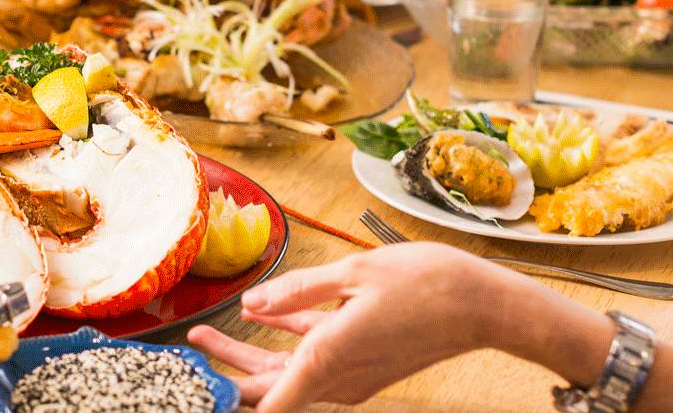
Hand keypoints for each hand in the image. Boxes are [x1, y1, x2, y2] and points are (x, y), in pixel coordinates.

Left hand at [188, 243, 516, 408]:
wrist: (483, 304)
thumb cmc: (425, 283)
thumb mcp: (352, 273)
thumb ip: (297, 291)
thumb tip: (250, 304)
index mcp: (328, 357)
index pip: (268, 403)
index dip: (230, 399)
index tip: (201, 394)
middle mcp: (337, 376)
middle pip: (267, 385)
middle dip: (225, 370)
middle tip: (188, 348)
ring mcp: (351, 373)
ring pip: (286, 372)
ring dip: (247, 355)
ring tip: (207, 336)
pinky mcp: (363, 363)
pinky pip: (311, 358)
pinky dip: (284, 343)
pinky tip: (261, 318)